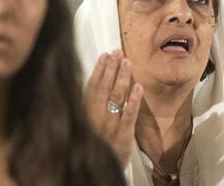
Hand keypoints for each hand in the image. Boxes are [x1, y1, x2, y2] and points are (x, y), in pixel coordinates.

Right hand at [85, 49, 143, 166]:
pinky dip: (134, 100)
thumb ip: (89, 106)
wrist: (96, 171)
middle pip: (105, 87)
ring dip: (122, 77)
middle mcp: (97, 117)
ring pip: (117, 97)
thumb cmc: (92, 146)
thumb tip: (96, 83)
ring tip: (127, 62)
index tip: (105, 55)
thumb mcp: (84, 125)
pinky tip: (138, 87)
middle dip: (112, 68)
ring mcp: (111, 125)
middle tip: (118, 53)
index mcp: (86, 113)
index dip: (100, 69)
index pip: (92, 86)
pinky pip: (129, 115)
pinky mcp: (123, 135)